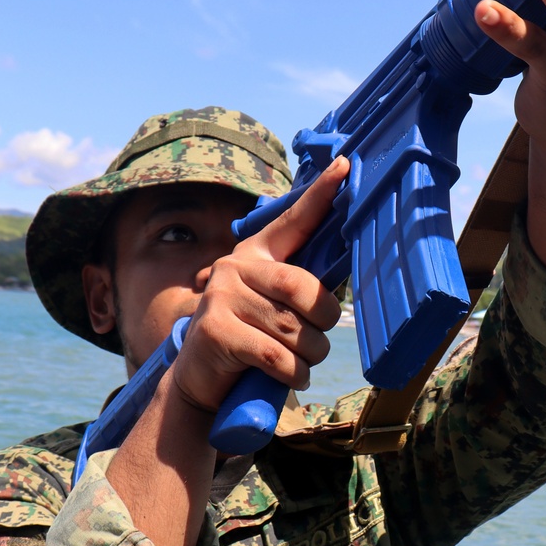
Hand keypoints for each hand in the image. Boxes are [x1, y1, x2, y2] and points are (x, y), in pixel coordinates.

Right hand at [171, 157, 348, 412]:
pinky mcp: (215, 332)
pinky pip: (276, 356)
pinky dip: (293, 374)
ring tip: (299, 361)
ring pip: (294, 330)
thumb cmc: (251, 339)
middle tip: (318, 339)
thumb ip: (297, 288)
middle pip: (303, 288)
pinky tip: (289, 376)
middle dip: (322, 321)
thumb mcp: (272, 307)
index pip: (293, 222)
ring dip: (309, 355)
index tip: (345, 166)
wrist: (200, 379)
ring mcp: (221, 297)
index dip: (320, 196)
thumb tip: (339, 277)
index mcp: (254, 254)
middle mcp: (234, 267)